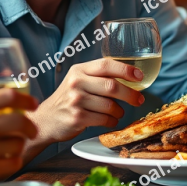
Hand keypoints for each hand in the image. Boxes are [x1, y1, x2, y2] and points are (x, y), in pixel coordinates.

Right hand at [0, 88, 37, 185]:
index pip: (9, 96)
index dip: (26, 99)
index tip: (32, 104)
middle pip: (21, 120)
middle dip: (30, 126)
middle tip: (31, 130)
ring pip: (19, 143)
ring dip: (19, 145)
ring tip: (10, 147)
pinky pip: (14, 162)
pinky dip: (13, 161)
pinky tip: (5, 161)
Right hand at [32, 59, 146, 143]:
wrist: (46, 120)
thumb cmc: (68, 98)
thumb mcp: (79, 81)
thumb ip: (99, 76)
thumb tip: (131, 78)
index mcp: (79, 70)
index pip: (106, 65)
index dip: (126, 70)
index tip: (140, 76)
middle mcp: (76, 83)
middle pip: (112, 86)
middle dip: (130, 94)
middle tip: (140, 100)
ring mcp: (76, 101)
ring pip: (110, 105)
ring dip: (120, 111)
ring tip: (118, 112)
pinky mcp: (77, 118)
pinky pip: (104, 119)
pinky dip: (112, 121)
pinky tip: (110, 120)